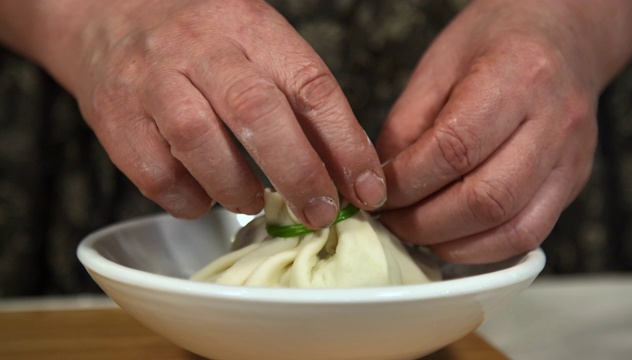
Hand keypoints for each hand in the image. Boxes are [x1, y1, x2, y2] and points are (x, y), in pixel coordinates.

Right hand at [24, 0, 385, 227]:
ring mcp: (150, 79)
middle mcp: (199, 46)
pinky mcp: (114, 116)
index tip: (367, 189)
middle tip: (319, 214)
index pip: (310, 84)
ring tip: (252, 201)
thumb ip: (298, 103)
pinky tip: (204, 196)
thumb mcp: (256, 48)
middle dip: (298, 173)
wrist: (109, 19)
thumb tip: (346, 174)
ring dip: (237, 188)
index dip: (345, 144)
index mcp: (250, 26)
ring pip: (200, 142)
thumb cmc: (202, 45)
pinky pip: (156, 173)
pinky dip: (189, 199)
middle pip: (257, 111)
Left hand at [375, 0, 631, 262]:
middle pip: (485, 198)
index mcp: (517, 76)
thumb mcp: (439, 64)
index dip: (408, 182)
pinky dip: (482, 249)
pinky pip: (529, 235)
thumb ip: (408, 124)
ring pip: (511, 228)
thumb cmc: (495, 42)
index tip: (379, 194)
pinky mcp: (572, 183)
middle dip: (424, 223)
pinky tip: (451, 239)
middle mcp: (554, 121)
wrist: (562, 35)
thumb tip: (382, 182)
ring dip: (451, 244)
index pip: (454, 148)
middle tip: (391, 221)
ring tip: (415, 232)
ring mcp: (571, 158)